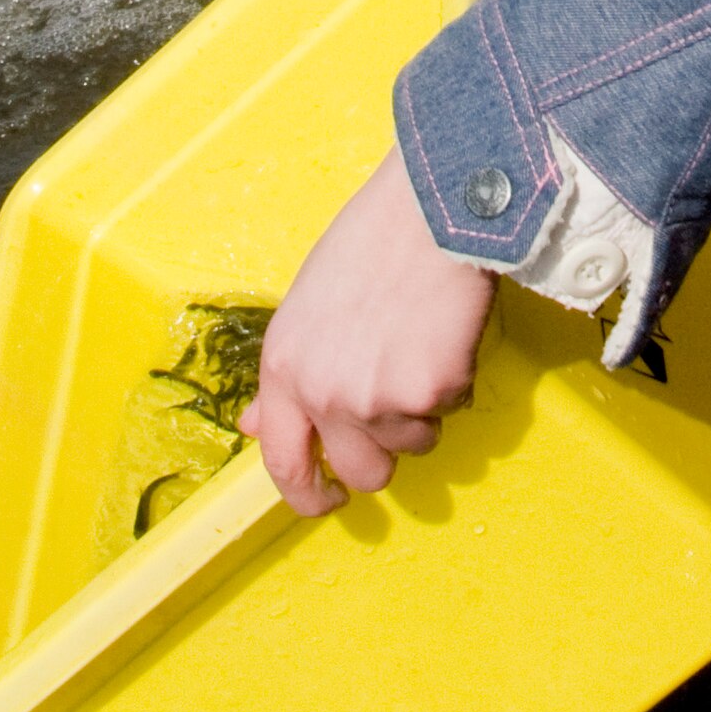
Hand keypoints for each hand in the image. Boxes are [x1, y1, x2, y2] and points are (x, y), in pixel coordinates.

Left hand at [238, 148, 495, 514]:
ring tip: (419, 344)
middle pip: (363, 474)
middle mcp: (324, 394)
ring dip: (423, 410)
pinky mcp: (433, 394)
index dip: (305, 494)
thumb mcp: (304, 309)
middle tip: (399, 406)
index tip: (326, 500)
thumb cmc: (367, 246)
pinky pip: (452, 410)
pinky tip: (444, 331)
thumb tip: (255, 427)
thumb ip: (285, 375)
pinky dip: (455, 381)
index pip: (281, 462)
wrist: (427, 212)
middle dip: (385, 451)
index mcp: (284, 369)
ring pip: (415, 444)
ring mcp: (378, 400)